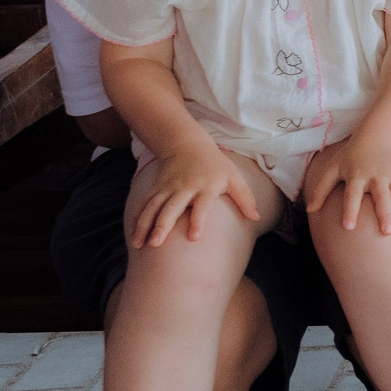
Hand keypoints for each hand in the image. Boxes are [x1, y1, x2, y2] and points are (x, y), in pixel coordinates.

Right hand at [128, 143, 259, 248]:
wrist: (187, 144)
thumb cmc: (215, 165)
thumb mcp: (234, 177)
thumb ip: (245, 198)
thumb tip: (257, 218)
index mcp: (206, 187)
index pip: (202, 206)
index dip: (198, 221)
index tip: (194, 238)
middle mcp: (184, 188)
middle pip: (172, 208)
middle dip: (162, 226)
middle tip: (156, 244)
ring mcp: (167, 188)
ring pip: (153, 208)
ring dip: (144, 226)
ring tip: (138, 245)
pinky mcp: (156, 189)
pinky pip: (145, 205)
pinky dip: (137, 219)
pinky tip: (133, 235)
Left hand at [304, 133, 390, 234]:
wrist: (378, 135)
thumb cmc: (352, 155)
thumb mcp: (333, 168)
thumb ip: (321, 189)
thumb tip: (309, 210)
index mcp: (357, 175)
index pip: (352, 195)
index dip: (350, 210)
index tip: (348, 227)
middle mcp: (377, 175)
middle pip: (381, 197)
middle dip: (385, 214)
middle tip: (386, 233)